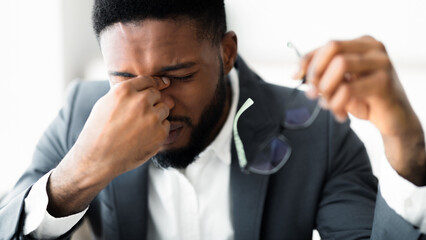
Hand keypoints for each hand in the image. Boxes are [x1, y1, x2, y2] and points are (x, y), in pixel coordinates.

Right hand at [47, 76, 172, 215]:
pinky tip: (144, 137)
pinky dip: (159, 129)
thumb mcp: (105, 103)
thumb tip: (152, 88)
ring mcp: (152, 117)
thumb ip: (127, 93)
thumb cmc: (98, 131)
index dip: (155, 83)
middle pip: (156, 94)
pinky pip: (167, 125)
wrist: (98, 159)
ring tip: (140, 127)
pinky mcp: (160, 133)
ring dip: (156, 115)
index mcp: (125, 91)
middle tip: (139, 115)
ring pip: (164, 108)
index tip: (162, 84)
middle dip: (151, 102)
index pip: (147, 80)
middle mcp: (140, 101)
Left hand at [297, 36, 425, 184]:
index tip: (295, 76)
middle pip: (332, 48)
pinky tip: (340, 115)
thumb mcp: (340, 84)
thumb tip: (296, 74)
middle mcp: (373, 48)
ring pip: (340, 65)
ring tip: (328, 106)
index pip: (326, 46)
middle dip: (316, 71)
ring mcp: (381, 63)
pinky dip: (337, 104)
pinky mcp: (384, 82)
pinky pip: (348, 89)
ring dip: (327, 89)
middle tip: (312, 93)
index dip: (307, 60)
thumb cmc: (365, 100)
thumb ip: (323, 75)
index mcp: (361, 44)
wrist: (394, 121)